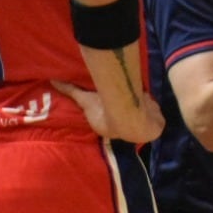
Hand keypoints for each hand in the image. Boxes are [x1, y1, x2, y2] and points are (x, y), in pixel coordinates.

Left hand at [52, 80, 166, 143]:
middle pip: (131, 118)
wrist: (128, 118)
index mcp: (113, 129)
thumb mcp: (85, 99)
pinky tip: (153, 102)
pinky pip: (157, 115)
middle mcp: (129, 131)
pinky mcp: (158, 125)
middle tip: (131, 99)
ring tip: (142, 100)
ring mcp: (145, 128)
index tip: (117, 103)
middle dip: (132, 111)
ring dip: (145, 110)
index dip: (115, 112)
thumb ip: (71, 91)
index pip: (115, 121)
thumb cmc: (105, 114)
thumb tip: (53, 81)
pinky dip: (156, 109)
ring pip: (145, 115)